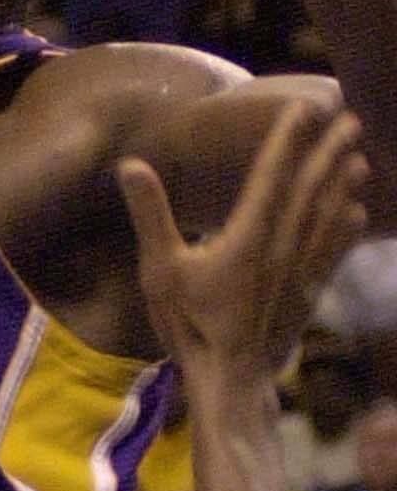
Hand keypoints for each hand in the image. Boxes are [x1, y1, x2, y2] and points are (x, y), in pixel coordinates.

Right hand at [117, 103, 367, 379]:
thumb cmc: (190, 325)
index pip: (272, 176)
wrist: (232, 382)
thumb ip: (151, 213)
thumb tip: (131, 162)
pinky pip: (332, 252)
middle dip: (329, 152)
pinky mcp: (307, 296)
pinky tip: (356, 213)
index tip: (304, 107)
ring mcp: (300, 274)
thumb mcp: (159, 269)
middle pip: (310, 191)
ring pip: (327, 218)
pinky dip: (345, 228)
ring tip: (360, 156)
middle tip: (350, 118)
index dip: (287, 139)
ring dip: (343, 184)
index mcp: (250, 237)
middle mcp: (284, 249)